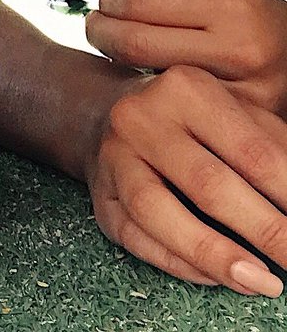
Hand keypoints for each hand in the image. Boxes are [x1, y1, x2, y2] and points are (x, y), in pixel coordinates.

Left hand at [85, 0, 286, 115]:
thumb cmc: (258, 23)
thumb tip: (114, 2)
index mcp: (230, 9)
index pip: (141, 4)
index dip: (111, 3)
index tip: (103, 3)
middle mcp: (237, 51)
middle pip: (137, 44)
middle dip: (102, 32)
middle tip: (95, 26)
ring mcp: (238, 94)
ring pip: (150, 81)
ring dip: (121, 66)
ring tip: (114, 51)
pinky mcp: (237, 126)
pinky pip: (176, 110)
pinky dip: (152, 96)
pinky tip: (146, 83)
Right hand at [86, 63, 286, 293]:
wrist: (111, 113)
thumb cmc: (192, 120)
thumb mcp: (235, 114)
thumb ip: (271, 146)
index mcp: (186, 88)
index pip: (251, 150)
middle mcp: (142, 117)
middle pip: (207, 183)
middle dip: (264, 230)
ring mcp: (114, 157)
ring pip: (157, 212)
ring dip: (215, 254)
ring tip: (262, 282)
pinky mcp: (101, 196)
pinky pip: (137, 237)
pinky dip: (179, 264)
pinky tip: (217, 277)